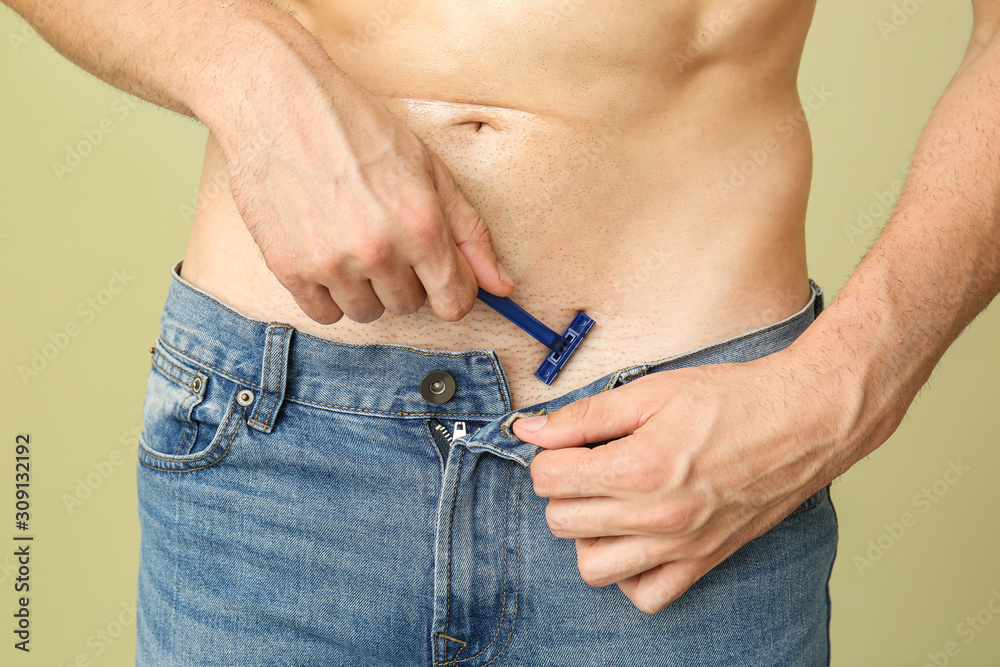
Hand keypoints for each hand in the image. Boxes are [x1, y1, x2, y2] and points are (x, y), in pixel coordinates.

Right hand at [213, 49, 513, 323]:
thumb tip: (502, 285)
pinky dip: (328, 293)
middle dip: (405, 279)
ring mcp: (329, 263)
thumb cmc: (356, 126)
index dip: (453, 290)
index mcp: (420, 225)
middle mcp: (377, 250)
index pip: (454, 302)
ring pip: (366, 313)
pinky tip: (325, 252)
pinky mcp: (288, 269)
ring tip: (351, 239)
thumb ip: (470, 233)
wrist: (275, 99)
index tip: (441, 276)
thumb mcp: (430, 169)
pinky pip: (323, 314)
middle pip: (409, 306)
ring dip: (366, 287)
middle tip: (385, 234)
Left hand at [512, 352, 847, 613]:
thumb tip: (528, 429)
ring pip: (592, 567)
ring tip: (609, 501)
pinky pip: (645, 595)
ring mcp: (680, 546)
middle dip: (564, 488)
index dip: (548, 455)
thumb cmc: (732, 399)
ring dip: (588, 534)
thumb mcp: (650, 392)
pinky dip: (630, 572)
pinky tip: (636, 535)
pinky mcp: (703, 561)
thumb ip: (583, 416)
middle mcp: (656, 516)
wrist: (803, 420)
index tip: (567, 443)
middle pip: (561, 521)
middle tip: (591, 463)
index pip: (548, 480)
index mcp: (638, 467)